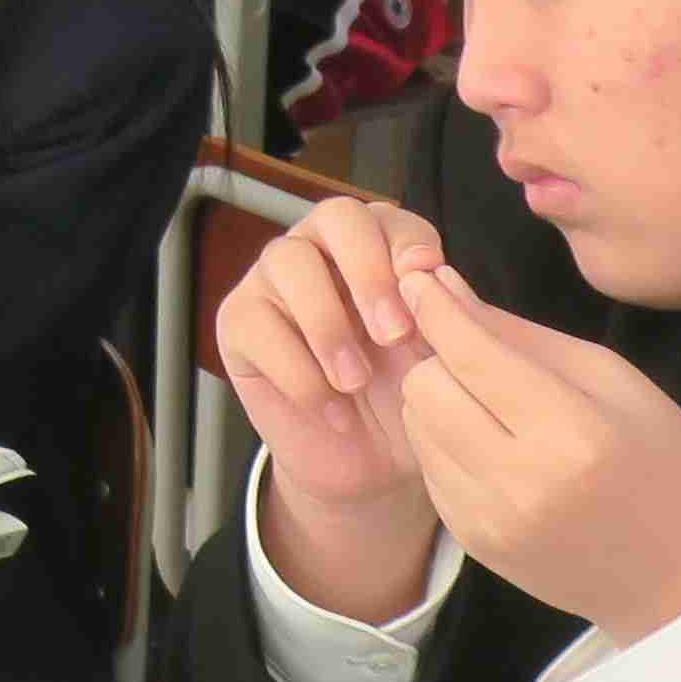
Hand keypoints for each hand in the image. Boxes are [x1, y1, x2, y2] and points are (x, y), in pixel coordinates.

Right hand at [212, 194, 448, 621]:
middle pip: (336, 217)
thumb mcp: (438, 360)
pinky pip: (259, 327)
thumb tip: (438, 280)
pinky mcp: (238, 323)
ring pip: (288, 262)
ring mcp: (272, 280)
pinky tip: (334, 411)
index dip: (408, 245)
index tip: (427, 286)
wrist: (369, 464)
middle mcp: (322, 248)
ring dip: (329, 325)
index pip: (390, 218)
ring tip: (356, 383)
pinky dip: (301, 375)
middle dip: (368, 273)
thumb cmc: (406, 398)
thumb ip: (441, 317)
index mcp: (377, 247)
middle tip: (393, 334)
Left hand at [394, 265, 680, 650]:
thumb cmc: (669, 467)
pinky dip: (446, 444)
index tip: (420, 280)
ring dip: (438, 401)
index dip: (434, 308)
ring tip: (485, 403)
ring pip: (416, 427)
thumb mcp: (617, 381)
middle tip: (473, 356)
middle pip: (424, 388)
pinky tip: (489, 446)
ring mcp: (491, 521)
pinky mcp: (474, 544)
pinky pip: (429, 470)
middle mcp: (519, 481)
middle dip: (439, 358)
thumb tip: (445, 288)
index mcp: (570, 432)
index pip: (469, 353)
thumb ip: (523, 335)